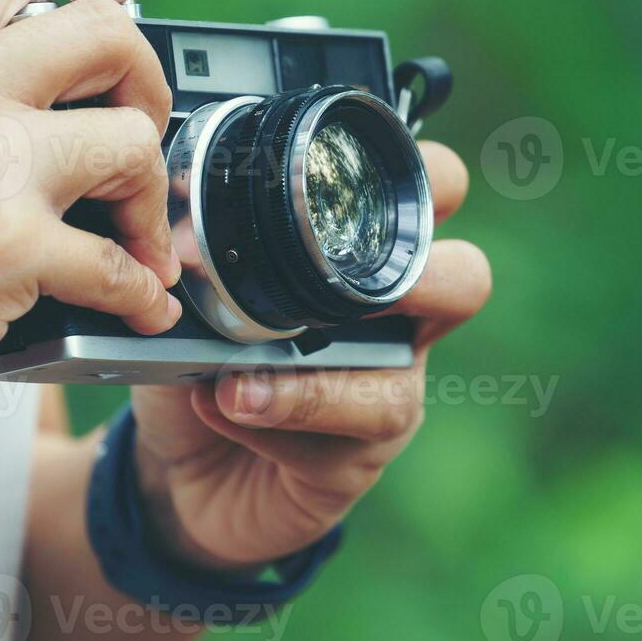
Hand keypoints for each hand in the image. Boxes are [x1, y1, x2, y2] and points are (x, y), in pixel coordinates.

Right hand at [0, 0, 182, 442]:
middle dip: (149, 85)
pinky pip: (120, 264)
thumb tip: (39, 83)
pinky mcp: (8, 248)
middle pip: (105, 37)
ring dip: (151, 197)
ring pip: (132, 141)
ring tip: (137, 237)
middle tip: (142, 130)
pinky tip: (138, 304)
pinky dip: (143, 293)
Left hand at [130, 143, 490, 568]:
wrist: (174, 463)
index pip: (434, 197)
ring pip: (393, 390)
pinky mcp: (352, 466)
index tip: (358, 174)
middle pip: (467, 282)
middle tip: (348, 285)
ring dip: (309, 382)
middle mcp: (395, 325)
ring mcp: (382, 397)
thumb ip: (199, 248)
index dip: (430, 175)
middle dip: (421, 277)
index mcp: (367, 259)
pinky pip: (332, 446)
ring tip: (236, 378)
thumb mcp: (192, 289)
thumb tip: (178, 213)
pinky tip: (223, 405)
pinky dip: (272, 420)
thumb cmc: (199, 358)